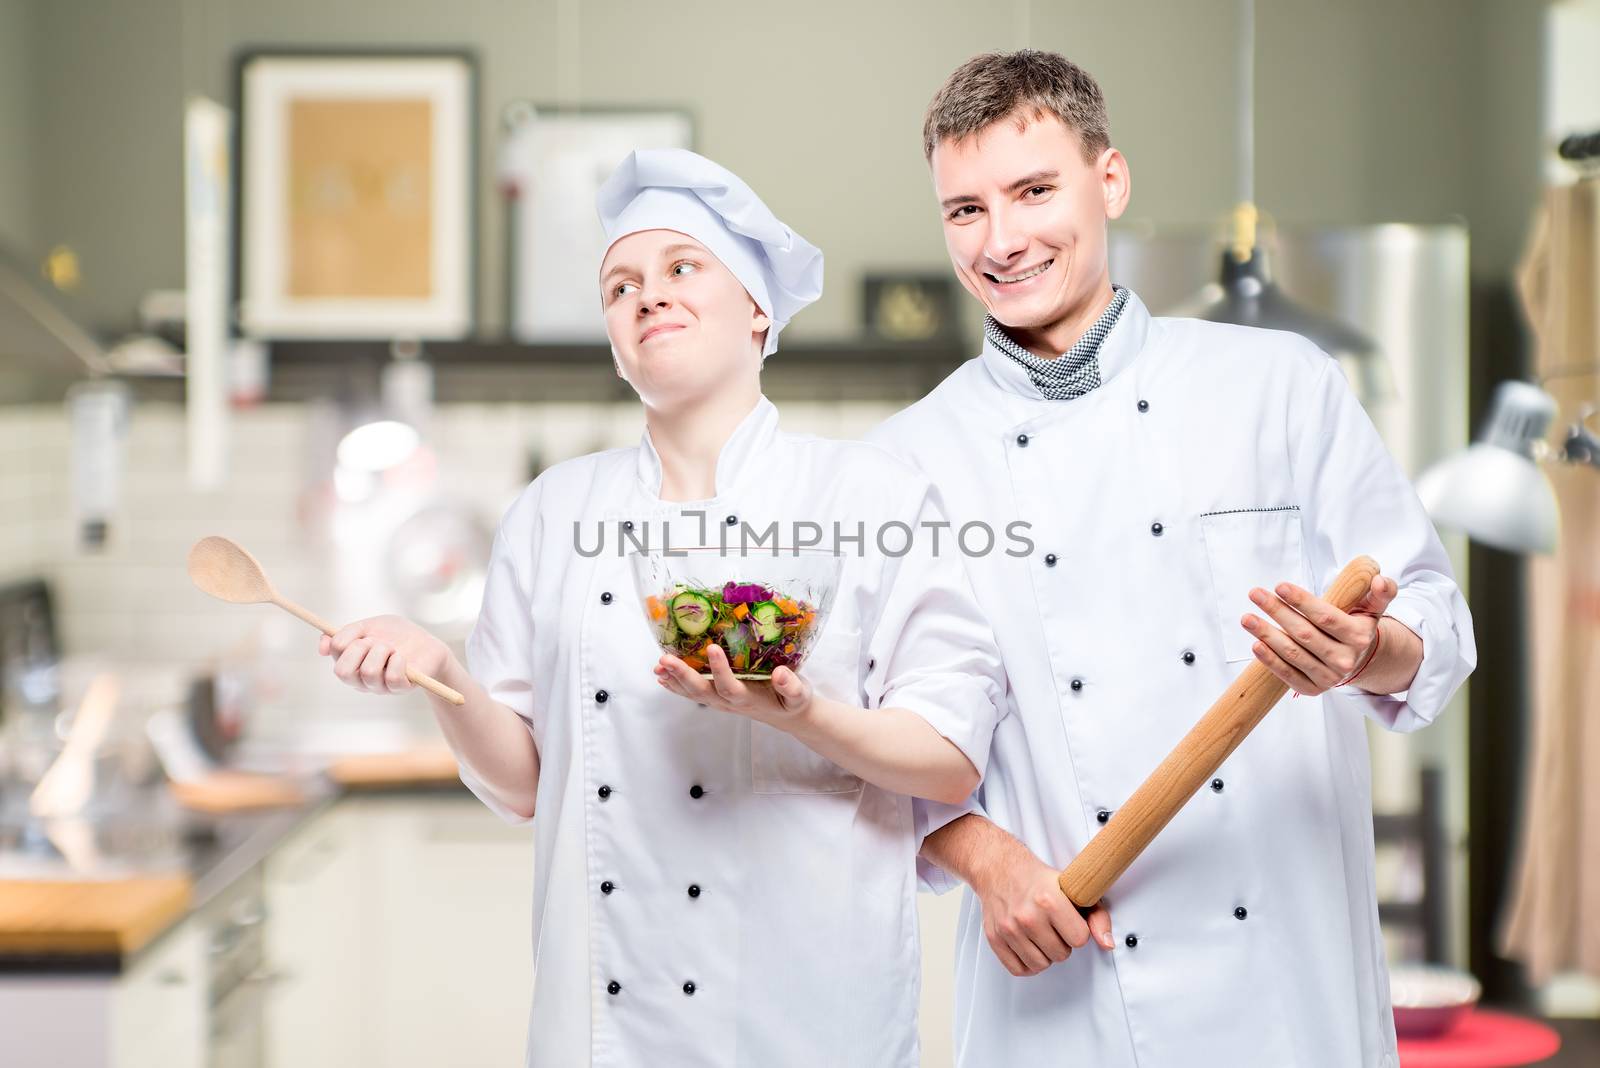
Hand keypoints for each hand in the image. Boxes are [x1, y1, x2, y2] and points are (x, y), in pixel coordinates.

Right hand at [319, 614, 450, 696]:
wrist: (426, 642)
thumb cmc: (396, 634)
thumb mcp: (370, 626)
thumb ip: (346, 633)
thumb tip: (323, 645)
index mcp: (350, 664)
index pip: (334, 654)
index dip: (346, 639)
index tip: (360, 633)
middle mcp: (361, 679)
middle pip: (342, 672)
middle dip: (359, 648)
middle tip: (374, 641)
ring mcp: (380, 687)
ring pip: (369, 672)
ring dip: (382, 652)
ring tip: (393, 649)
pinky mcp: (400, 689)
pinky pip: (392, 678)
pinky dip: (398, 662)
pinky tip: (402, 657)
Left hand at [654, 643, 812, 727]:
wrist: (788, 717)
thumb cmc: (793, 702)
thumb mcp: (800, 694)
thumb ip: (792, 687)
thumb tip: (781, 674)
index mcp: (750, 699)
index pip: (730, 686)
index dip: (719, 670)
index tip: (712, 647)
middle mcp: (731, 702)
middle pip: (703, 692)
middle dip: (683, 676)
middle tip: (665, 660)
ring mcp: (721, 701)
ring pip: (694, 693)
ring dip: (674, 679)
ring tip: (659, 665)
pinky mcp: (718, 697)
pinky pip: (693, 693)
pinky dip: (676, 685)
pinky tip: (662, 676)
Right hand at [973, 841, 1113, 976]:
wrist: (1000, 869)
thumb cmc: (1036, 879)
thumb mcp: (1072, 889)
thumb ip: (1096, 916)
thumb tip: (1108, 944)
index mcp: (1049, 900)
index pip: (1079, 939)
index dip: (1078, 931)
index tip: (1069, 921)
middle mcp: (1027, 916)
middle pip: (1061, 955)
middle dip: (1061, 943)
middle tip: (1053, 926)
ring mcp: (1009, 929)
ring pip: (1041, 965)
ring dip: (1044, 954)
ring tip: (1041, 935)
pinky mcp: (995, 938)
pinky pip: (1019, 969)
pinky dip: (1027, 963)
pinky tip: (1029, 945)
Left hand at [1242, 574, 1397, 695]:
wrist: (1356, 658)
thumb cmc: (1355, 626)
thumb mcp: (1372, 609)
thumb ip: (1380, 593)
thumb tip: (1379, 580)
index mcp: (1358, 637)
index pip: (1326, 617)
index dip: (1301, 601)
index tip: (1279, 586)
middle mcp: (1344, 659)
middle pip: (1304, 634)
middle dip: (1277, 612)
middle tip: (1255, 594)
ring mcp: (1328, 677)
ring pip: (1293, 653)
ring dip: (1266, 634)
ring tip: (1247, 618)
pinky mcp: (1313, 688)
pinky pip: (1288, 674)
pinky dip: (1270, 660)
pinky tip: (1256, 644)